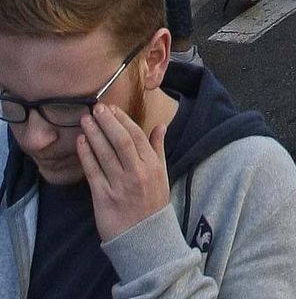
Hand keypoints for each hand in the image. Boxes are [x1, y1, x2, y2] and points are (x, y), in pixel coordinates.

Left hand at [78, 101, 169, 241]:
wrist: (144, 239)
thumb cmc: (152, 203)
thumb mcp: (162, 174)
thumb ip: (158, 148)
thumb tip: (160, 125)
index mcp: (152, 165)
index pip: (136, 136)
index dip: (122, 120)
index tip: (112, 109)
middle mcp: (136, 173)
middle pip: (120, 141)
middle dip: (107, 122)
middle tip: (96, 108)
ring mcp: (119, 186)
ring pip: (105, 154)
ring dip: (94, 134)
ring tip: (85, 120)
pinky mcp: (103, 198)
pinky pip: (93, 172)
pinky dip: (86, 155)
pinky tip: (81, 142)